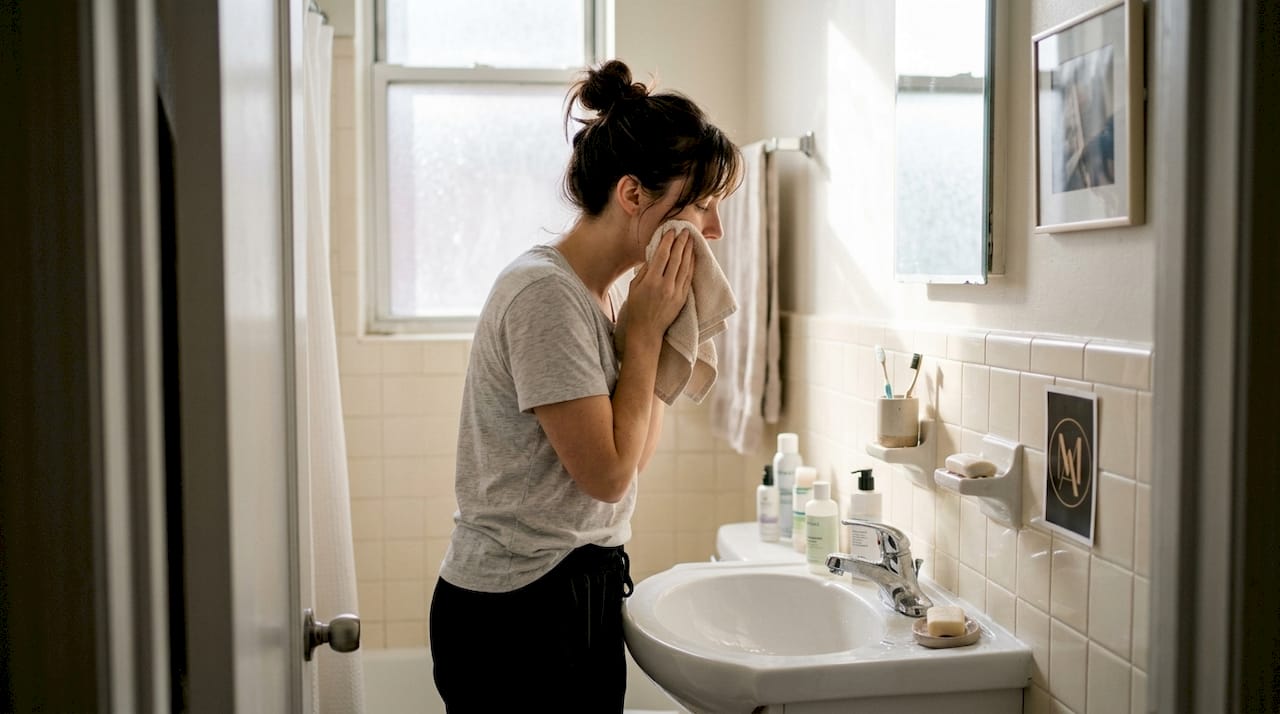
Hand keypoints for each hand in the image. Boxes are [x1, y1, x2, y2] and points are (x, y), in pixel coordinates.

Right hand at [626, 227, 694, 342]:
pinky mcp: (682, 298)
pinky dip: (691, 265)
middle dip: (681, 242)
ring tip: (690, 239)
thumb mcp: (634, 287)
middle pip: (676, 259)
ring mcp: (676, 292)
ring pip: (685, 267)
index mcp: (651, 282)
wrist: (646, 331)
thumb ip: (645, 270)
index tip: (671, 230)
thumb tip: (655, 255)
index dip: (667, 241)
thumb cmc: (637, 307)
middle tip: (685, 230)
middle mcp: (665, 286)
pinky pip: (688, 277)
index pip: (662, 256)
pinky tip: (692, 256)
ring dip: (688, 251)